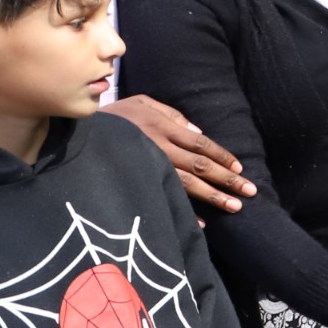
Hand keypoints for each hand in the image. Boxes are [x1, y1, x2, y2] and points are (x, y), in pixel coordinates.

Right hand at [102, 95, 256, 213]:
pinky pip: (163, 197)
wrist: (78, 133)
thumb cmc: (116, 116)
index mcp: (164, 128)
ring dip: (212, 196)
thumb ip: (172, 115)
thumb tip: (198, 132)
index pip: (201, 144)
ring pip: (187, 184)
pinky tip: (201, 223)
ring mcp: (149, 166)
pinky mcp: (137, 181)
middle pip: (200, 166)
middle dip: (227, 179)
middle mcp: (160, 148)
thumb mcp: (144, 103)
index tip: (240, 168)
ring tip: (234, 206)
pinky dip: (183, 211)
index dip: (222, 156)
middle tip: (249, 192)